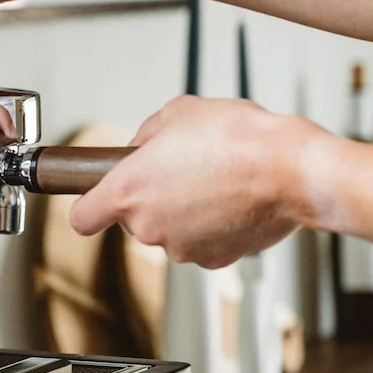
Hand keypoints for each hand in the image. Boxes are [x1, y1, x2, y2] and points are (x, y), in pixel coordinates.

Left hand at [67, 96, 320, 267]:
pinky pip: (202, 241)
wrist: (289, 169)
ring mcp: (181, 247)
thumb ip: (148, 135)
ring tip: (215, 180)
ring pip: (170, 230)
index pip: (83, 218)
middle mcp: (149, 226)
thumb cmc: (238, 138)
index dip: (89, 206)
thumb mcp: (178, 112)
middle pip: (134, 220)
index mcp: (129, 190)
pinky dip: (212, 225)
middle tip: (182, 168)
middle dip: (152, 196)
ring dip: (184, 210)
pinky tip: (232, 200)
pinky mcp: (214, 259)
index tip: (95, 200)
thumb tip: (144, 148)